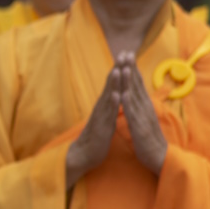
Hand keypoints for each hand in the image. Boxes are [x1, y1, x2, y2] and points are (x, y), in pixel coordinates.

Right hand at [66, 61, 122, 188]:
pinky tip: (117, 95)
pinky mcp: (101, 127)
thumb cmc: (97, 137)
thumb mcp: (106, 118)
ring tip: (118, 69)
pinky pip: (108, 114)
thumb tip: (116, 95)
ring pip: (108, 96)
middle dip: (117, 69)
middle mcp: (102, 107)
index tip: (126, 54)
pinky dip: (112, 104)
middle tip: (123, 53)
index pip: (113, 83)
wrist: (83, 155)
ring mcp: (101, 116)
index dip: (120, 68)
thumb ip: (110, 106)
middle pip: (110, 85)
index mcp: (105, 105)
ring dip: (114, 83)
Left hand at [118, 52, 166, 175]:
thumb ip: (141, 107)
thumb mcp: (145, 119)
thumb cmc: (150, 140)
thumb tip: (137, 96)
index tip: (127, 54)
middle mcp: (145, 108)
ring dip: (130, 81)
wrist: (160, 158)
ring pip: (135, 96)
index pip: (138, 84)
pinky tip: (122, 94)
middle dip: (131, 68)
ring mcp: (143, 117)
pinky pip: (132, 114)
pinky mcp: (140, 128)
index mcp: (145, 106)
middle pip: (137, 85)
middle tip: (126, 52)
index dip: (132, 69)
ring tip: (124, 66)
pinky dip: (127, 103)